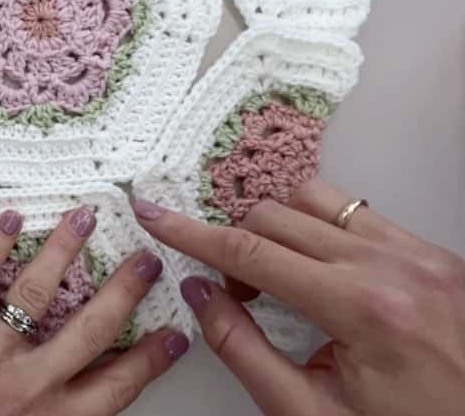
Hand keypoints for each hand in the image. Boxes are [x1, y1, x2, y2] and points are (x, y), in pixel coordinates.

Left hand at [0, 207, 190, 415]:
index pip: (117, 385)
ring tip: (85, 217)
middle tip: (146, 260)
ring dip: (64, 250)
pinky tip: (11, 220)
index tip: (176, 333)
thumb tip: (89, 391)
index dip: (151, 358)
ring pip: (37, 292)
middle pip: (90, 328)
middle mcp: (29, 385)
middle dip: (124, 290)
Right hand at [134, 179, 464, 415]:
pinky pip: (360, 215)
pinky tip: (322, 274)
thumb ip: (243, 349)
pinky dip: (324, 233)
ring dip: (280, 229)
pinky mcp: (437, 254)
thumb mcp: (308, 413)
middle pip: (277, 216)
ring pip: (317, 199)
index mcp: (363, 308)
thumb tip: (201, 294)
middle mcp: (396, 266)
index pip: (252, 252)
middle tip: (235, 294)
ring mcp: (423, 254)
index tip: (156, 217)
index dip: (193, 234)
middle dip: (236, 244)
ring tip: (279, 278)